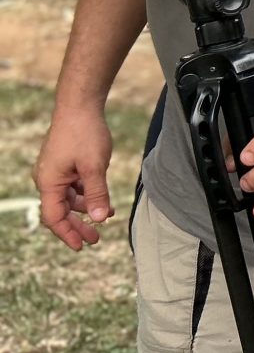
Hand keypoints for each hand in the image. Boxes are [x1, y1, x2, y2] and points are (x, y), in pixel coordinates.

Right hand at [34, 107, 114, 249]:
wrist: (80, 106)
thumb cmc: (85, 134)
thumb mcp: (95, 167)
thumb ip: (97, 194)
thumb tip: (100, 219)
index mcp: (48, 182)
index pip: (54, 217)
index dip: (67, 233)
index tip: (82, 246)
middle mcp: (48, 179)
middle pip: (61, 210)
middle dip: (78, 225)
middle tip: (95, 239)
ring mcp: (56, 171)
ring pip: (70, 198)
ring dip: (86, 208)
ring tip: (107, 216)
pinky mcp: (65, 164)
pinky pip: (74, 186)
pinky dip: (88, 194)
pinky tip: (104, 199)